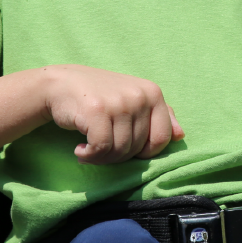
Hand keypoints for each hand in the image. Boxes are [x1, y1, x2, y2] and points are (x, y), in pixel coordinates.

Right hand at [43, 65, 184, 164]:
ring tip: (89, 148)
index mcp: (153, 93)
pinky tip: (80, 149)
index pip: (161, 139)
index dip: (144, 152)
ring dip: (101, 158)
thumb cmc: (100, 95)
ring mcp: (119, 102)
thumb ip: (160, 115)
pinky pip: (101, 149)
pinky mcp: (97, 111)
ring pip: (119, 151)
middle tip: (101, 146)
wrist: (61, 84)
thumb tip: (180, 135)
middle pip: (138, 149)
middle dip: (118, 156)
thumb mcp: (133, 99)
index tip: (126, 147)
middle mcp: (139, 95)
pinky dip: (89, 156)